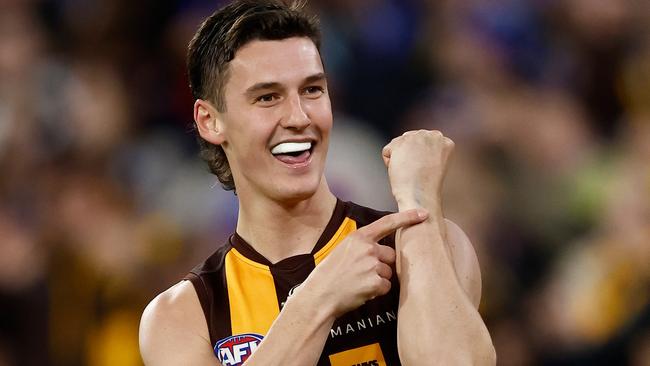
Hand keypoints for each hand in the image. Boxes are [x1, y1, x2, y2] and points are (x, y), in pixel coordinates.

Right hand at [298, 209, 427, 317]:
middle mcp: (367, 248)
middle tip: (362, 273)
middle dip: (382, 264)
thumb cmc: (330, 274)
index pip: (387, 223)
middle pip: (391, 255)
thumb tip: (382, 252)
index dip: (407, 217)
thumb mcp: (343, 250)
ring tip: (358, 282)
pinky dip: (376, 291)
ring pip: (389, 272)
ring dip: (378, 279)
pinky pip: (386, 286)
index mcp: (358, 237)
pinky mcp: (375, 282)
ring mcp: (372, 265)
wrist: (320, 295)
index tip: (423, 213)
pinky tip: (361, 291)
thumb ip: (362, 247)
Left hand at [382, 130, 453, 209]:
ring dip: (400, 159)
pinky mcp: (399, 142)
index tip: (424, 170)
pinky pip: (387, 151)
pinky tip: (401, 171)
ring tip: (409, 172)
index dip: (420, 160)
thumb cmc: (426, 188)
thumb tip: (414, 148)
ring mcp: (415, 137)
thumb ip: (428, 152)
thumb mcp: (435, 164)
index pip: (424, 144)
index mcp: (445, 142)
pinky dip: (389, 163)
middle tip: (415, 172)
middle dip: (409, 156)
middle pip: (410, 141)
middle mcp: (431, 135)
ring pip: (398, 145)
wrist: (420, 196)